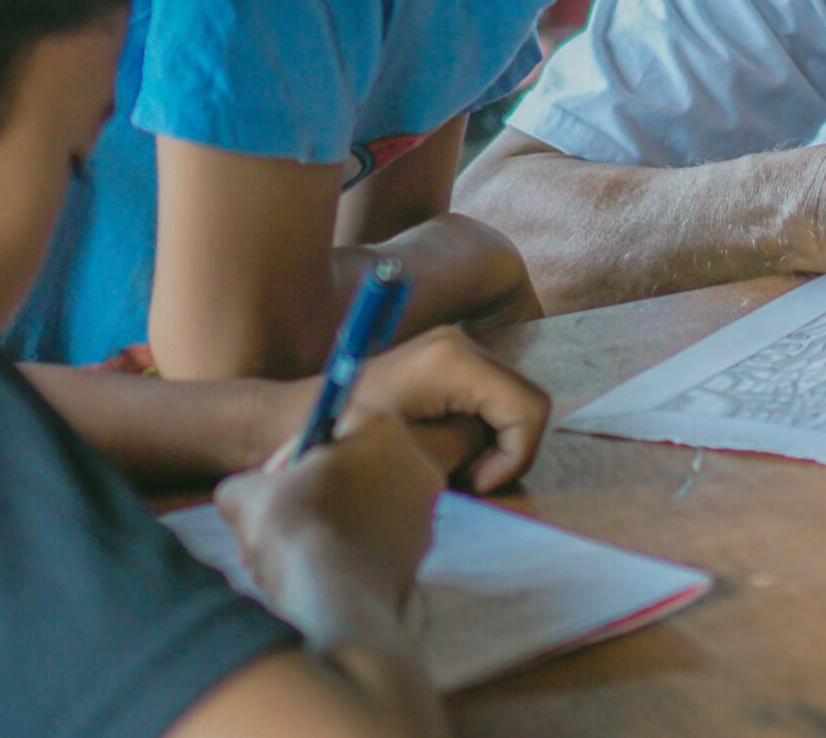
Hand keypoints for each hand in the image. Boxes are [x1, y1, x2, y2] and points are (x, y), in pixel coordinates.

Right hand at [218, 410, 440, 627]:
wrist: (335, 606)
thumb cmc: (295, 532)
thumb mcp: (245, 495)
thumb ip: (247, 483)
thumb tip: (243, 496)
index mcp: (384, 432)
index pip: (331, 426)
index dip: (291, 454)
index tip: (271, 483)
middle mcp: (417, 467)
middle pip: (349, 472)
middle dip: (307, 497)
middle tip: (274, 523)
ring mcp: (425, 516)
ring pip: (361, 512)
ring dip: (321, 529)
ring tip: (284, 559)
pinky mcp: (420, 559)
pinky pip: (373, 547)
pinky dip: (343, 557)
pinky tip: (312, 579)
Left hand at [348, 325, 548, 492]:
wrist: (297, 416)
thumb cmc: (349, 440)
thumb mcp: (417, 456)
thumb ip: (468, 449)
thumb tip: (494, 452)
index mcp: (456, 360)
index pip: (529, 408)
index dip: (515, 455)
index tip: (477, 482)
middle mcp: (463, 344)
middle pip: (527, 401)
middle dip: (510, 449)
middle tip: (471, 479)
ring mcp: (456, 349)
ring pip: (513, 401)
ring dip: (497, 441)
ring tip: (457, 467)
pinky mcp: (448, 361)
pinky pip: (491, 398)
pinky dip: (483, 430)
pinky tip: (450, 449)